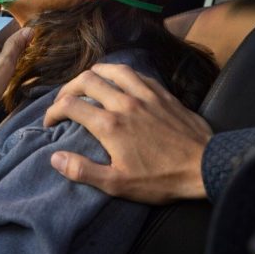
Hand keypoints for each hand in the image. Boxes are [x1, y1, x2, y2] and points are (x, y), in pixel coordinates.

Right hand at [43, 62, 211, 203]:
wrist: (204, 166)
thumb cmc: (161, 179)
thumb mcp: (117, 184)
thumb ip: (83, 170)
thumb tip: (54, 158)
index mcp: (110, 125)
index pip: (70, 105)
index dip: (53, 111)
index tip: (50, 121)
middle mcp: (124, 103)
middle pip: (87, 80)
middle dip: (68, 88)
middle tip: (64, 100)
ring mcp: (145, 95)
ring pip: (112, 69)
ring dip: (94, 72)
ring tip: (87, 81)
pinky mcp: (162, 93)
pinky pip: (136, 74)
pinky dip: (121, 73)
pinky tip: (119, 80)